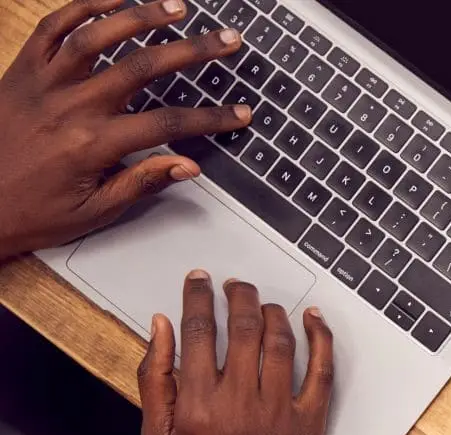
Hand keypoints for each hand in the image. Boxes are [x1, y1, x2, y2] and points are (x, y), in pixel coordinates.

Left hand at [0, 0, 249, 258]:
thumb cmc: (28, 211)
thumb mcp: (93, 211)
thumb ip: (141, 183)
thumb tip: (187, 165)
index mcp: (92, 145)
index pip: (168, 125)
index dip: (211, 118)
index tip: (240, 113)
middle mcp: (70, 106)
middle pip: (143, 67)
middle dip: (193, 51)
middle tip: (226, 41)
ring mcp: (44, 83)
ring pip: (98, 36)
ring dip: (142, 17)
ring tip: (178, 7)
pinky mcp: (22, 70)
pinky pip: (54, 27)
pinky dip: (85, 7)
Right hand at [137, 271, 334, 434]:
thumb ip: (155, 378)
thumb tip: (160, 326)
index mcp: (199, 404)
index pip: (201, 331)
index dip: (199, 297)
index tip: (199, 280)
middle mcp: (241, 403)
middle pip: (245, 328)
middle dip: (239, 296)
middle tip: (235, 285)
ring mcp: (280, 413)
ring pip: (282, 343)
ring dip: (273, 313)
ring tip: (263, 304)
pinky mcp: (309, 425)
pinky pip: (322, 371)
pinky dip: (321, 339)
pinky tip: (314, 320)